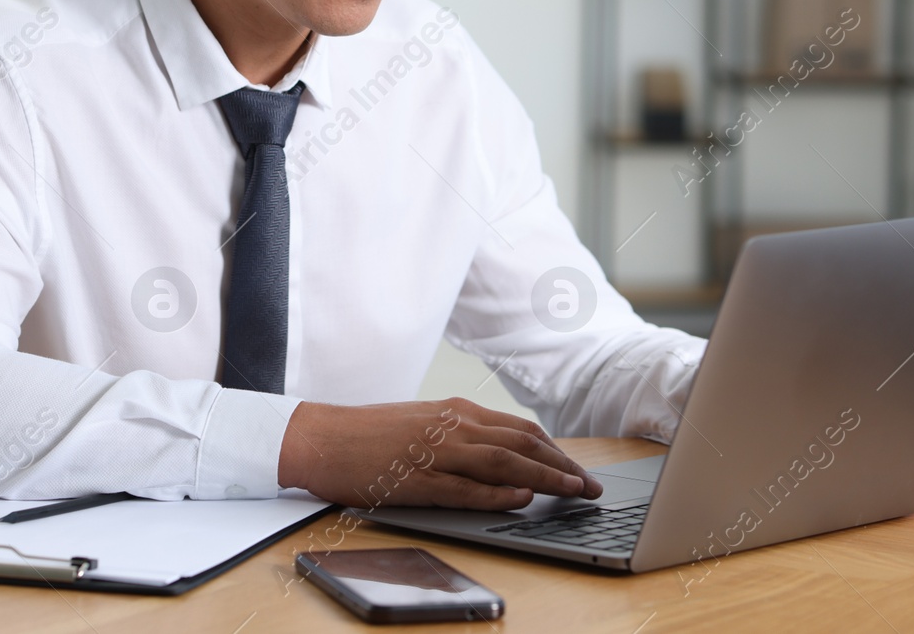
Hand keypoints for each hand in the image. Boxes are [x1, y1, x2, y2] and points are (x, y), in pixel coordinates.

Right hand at [276, 397, 603, 509]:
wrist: (322, 437)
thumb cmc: (370, 435)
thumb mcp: (423, 425)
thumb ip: (461, 437)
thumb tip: (502, 458)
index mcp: (455, 412)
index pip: (520, 430)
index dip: (557, 451)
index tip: (580, 470)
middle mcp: (453, 425)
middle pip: (523, 443)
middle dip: (564, 466)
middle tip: (592, 487)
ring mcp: (437, 451)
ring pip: (505, 462)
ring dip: (545, 477)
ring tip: (574, 493)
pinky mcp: (419, 478)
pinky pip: (468, 487)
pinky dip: (500, 493)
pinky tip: (523, 500)